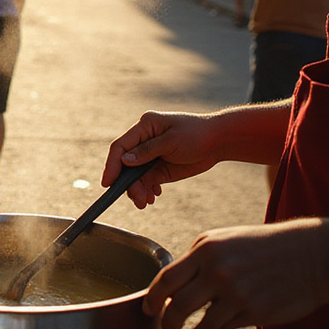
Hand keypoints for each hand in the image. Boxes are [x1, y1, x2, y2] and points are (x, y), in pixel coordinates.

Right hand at [101, 111, 221, 206]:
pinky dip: (148, 190)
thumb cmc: (198, 134)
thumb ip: (147, 151)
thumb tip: (125, 161)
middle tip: (137, 198)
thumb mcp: (172, 141)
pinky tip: (154, 196)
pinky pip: (147, 180)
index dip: (112, 164)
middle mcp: (144, 141)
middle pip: (127, 164)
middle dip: (129, 183)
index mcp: (144, 127)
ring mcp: (151, 155)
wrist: (220, 141)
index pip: (120, 146)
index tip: (108, 182)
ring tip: (146, 202)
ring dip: (139, 189)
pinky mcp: (160, 167)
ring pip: (136, 176)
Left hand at [144, 219, 326, 328]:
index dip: (153, 297)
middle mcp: (218, 272)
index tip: (147, 309)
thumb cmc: (259, 246)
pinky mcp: (254, 312)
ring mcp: (237, 294)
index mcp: (205, 251)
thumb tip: (172, 286)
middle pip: (179, 305)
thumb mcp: (222, 241)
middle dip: (168, 322)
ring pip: (202, 326)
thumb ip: (196, 260)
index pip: (167, 278)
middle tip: (166, 328)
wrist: (308, 256)